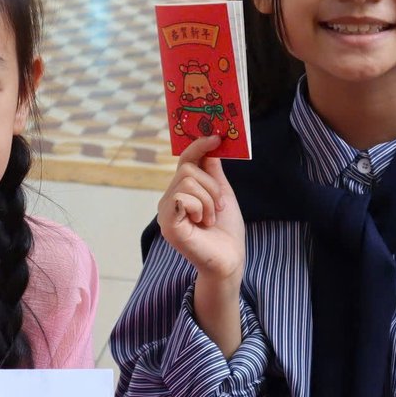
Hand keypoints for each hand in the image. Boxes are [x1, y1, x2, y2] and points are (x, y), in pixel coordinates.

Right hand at [158, 137, 245, 283]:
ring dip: (209, 200)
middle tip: (219, 208)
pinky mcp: (167, 224)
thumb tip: (210, 146)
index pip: (185, 160)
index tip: (217, 137)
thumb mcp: (222, 194)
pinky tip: (202, 224)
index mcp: (181, 191)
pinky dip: (200, 208)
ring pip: (187, 181)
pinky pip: (182, 198)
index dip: (198, 145)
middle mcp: (169, 199)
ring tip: (210, 219)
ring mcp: (165, 212)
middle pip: (187, 169)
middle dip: (211, 186)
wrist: (229, 259)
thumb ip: (213, 171)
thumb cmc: (226, 231)